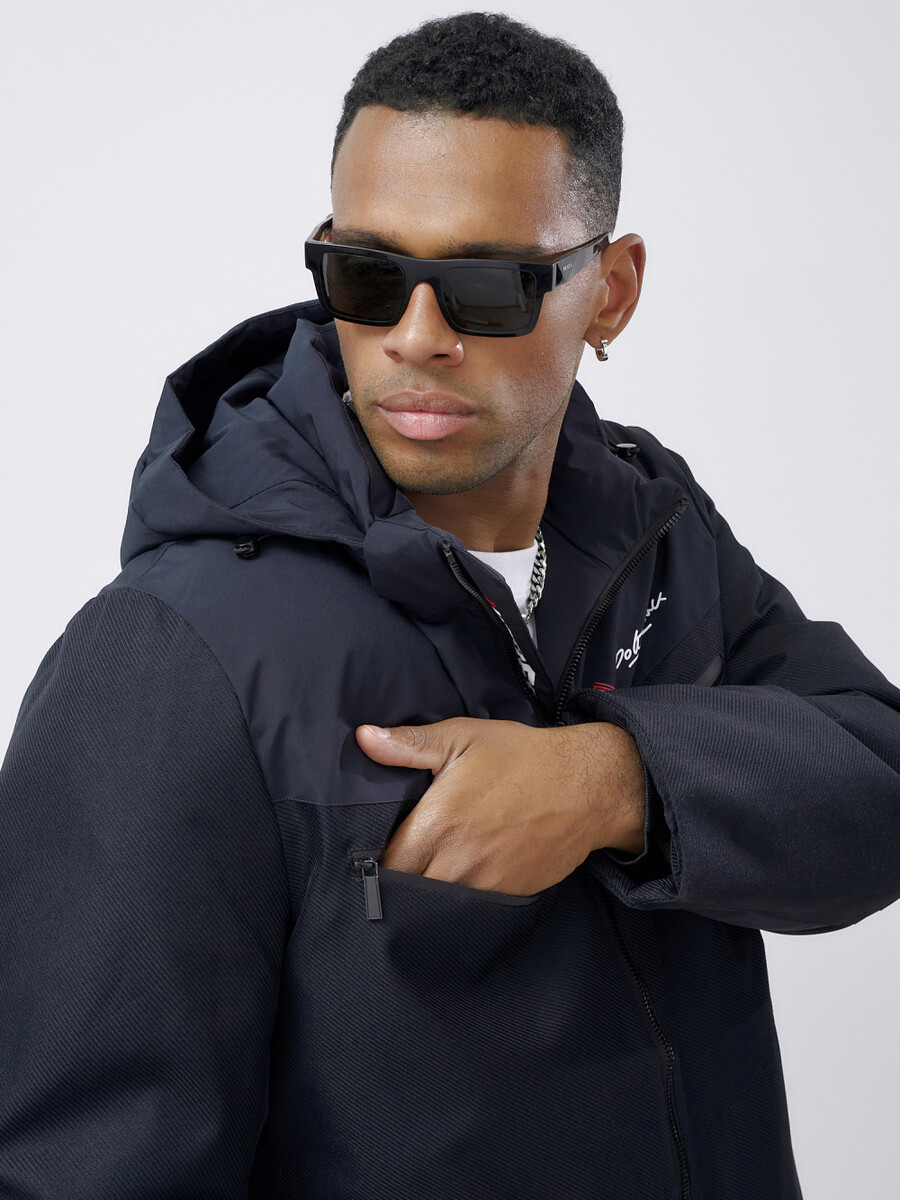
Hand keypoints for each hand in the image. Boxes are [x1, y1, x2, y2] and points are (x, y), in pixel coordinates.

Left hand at [355, 718, 645, 896]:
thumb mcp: (463, 737)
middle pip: (408, 894)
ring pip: (438, 906)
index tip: (368, 857)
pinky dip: (460, 900)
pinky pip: (471, 909)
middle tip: (393, 869)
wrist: (587, 786)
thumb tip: (363, 737)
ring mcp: (485, 885)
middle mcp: (457, 862)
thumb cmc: (521, 757)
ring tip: (423, 877)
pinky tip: (459, 881)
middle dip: (396, 886)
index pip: (384, 867)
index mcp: (437, 824)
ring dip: (427, 895)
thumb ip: (409, 744)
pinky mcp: (509, 895)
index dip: (372, 865)